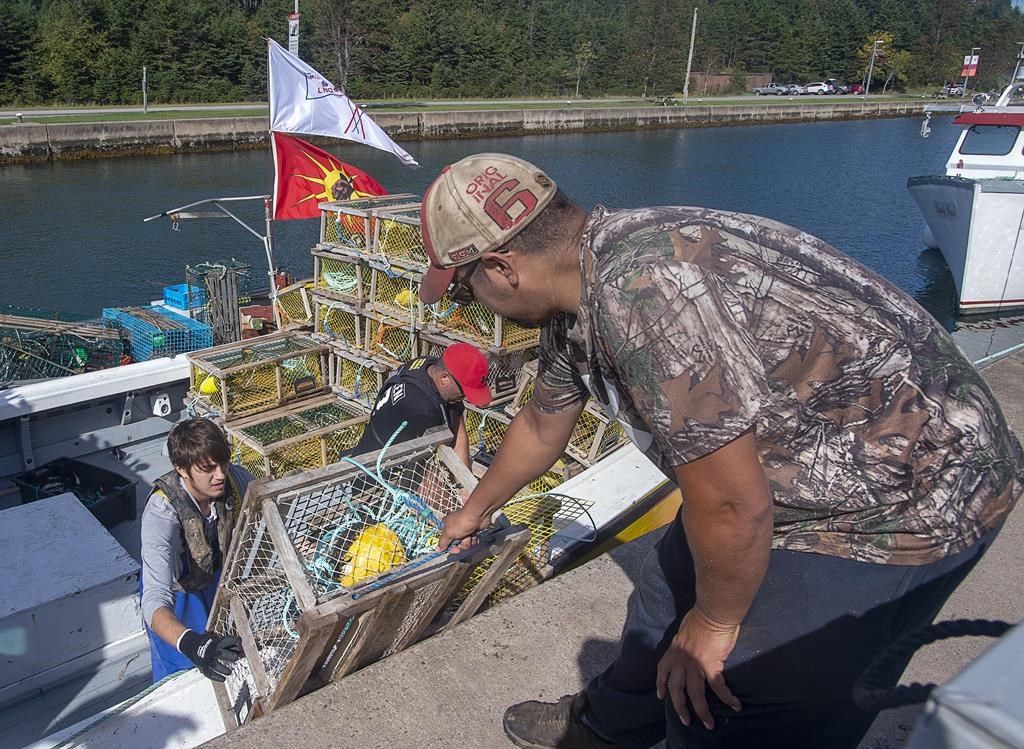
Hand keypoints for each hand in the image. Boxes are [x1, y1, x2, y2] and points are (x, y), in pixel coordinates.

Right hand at [177, 629, 242, 681]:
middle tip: (236, 657)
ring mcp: (205, 660)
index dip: (234, 641)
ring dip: (223, 669)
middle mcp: (209, 651)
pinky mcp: (202, 666)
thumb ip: (226, 643)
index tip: (239, 642)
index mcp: (214, 643)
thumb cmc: (206, 641)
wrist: (190, 644)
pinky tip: (223, 679)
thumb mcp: (216, 639)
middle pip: (220, 653)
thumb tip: (239, 646)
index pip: (225, 641)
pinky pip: (209, 673)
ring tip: (230, 672)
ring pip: (214, 665)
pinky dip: (216, 677)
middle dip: (229, 656)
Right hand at [437, 507, 489, 551]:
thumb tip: (437, 550)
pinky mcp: (472, 532)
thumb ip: (442, 542)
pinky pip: (471, 541)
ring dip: (468, 541)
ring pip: (464, 544)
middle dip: (461, 544)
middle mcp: (454, 529)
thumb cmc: (462, 523)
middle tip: (464, 539)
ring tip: (470, 535)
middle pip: (455, 544)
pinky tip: (475, 535)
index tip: (456, 550)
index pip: (444, 541)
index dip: (450, 547)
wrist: (479, 515)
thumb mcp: (449, 532)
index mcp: (446, 527)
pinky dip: (474, 540)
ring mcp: (463, 530)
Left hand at [656, 609, 741, 730]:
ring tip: (708, 723)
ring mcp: (695, 665)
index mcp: (674, 650)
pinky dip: (727, 698)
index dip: (661, 685)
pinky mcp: (711, 666)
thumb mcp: (684, 630)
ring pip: (695, 694)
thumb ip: (684, 642)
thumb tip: (689, 645)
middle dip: (680, 706)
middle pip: (676, 689)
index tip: (661, 695)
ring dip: (701, 711)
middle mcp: (681, 661)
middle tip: (685, 720)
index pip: (662, 671)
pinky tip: (735, 705)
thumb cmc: (701, 617)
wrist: (713, 613)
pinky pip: (719, 688)